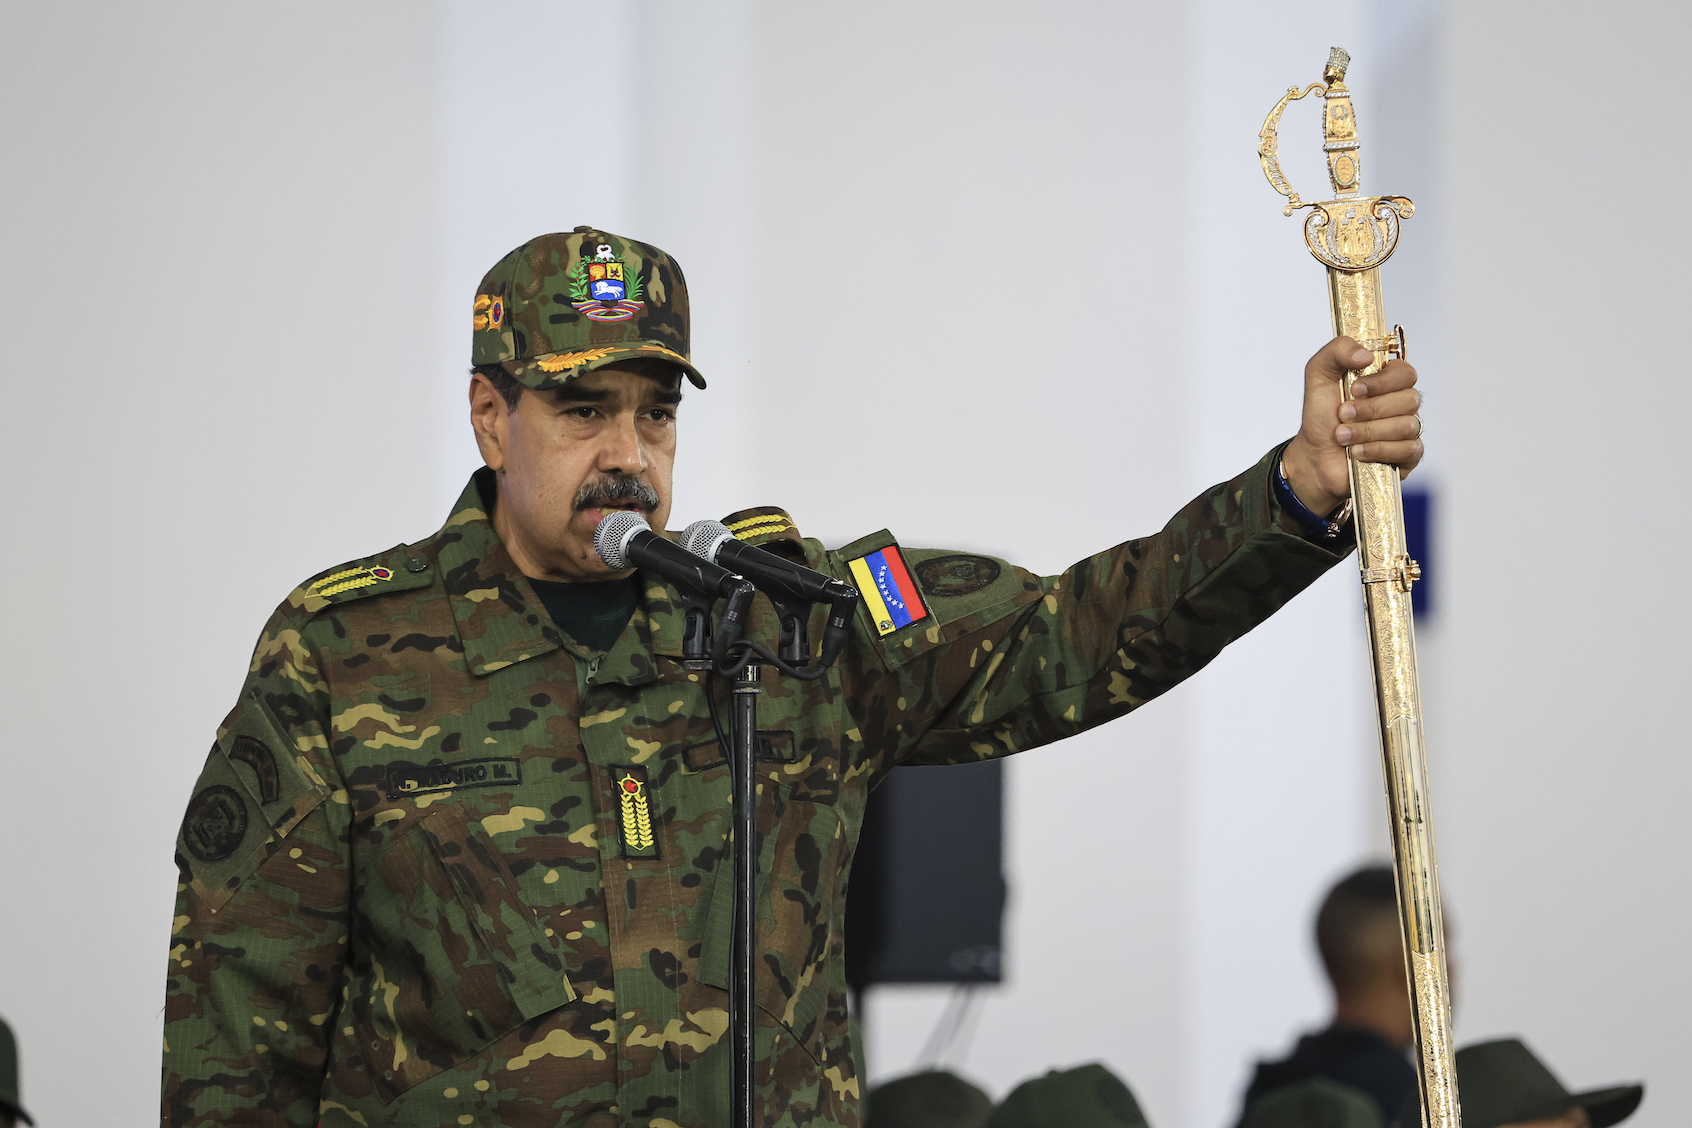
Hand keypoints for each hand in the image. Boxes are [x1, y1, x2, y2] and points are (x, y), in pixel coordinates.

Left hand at [1281, 336, 1423, 515]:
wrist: (1315, 454)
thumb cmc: (1322, 415)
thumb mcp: (1319, 375)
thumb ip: (1337, 351)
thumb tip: (1366, 354)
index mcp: (1387, 381)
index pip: (1406, 373)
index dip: (1382, 382)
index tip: (1354, 389)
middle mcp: (1402, 403)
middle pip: (1410, 400)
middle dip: (1370, 410)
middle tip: (1343, 415)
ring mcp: (1408, 430)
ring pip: (1407, 426)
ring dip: (1368, 432)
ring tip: (1342, 436)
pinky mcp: (1408, 455)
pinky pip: (1409, 450)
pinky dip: (1378, 450)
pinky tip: (1357, 452)